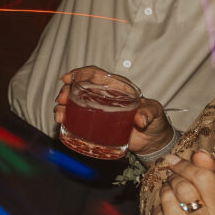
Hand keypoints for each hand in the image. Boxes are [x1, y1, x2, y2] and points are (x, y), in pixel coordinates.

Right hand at [54, 67, 172, 154]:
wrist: (153, 141)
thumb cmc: (155, 121)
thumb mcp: (154, 112)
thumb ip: (148, 113)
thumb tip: (141, 120)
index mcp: (116, 87)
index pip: (94, 74)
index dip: (80, 73)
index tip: (68, 78)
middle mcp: (103, 96)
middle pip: (79, 87)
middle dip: (66, 91)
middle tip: (62, 100)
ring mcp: (97, 110)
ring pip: (75, 102)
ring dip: (63, 106)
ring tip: (60, 115)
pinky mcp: (95, 124)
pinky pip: (77, 118)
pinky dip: (66, 118)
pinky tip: (61, 121)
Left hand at [153, 149, 214, 214]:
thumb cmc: (201, 200)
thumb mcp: (210, 183)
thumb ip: (208, 168)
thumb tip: (200, 154)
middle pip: (202, 177)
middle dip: (184, 167)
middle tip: (175, 164)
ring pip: (182, 186)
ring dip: (172, 180)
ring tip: (175, 185)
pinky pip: (166, 198)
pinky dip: (164, 192)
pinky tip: (170, 201)